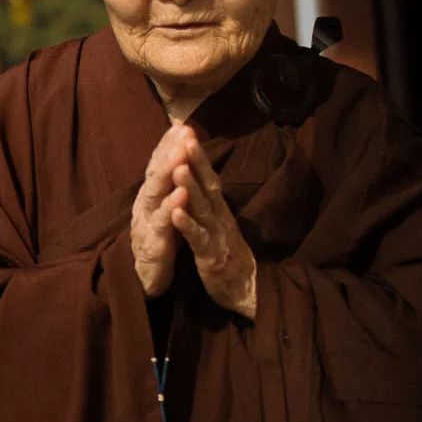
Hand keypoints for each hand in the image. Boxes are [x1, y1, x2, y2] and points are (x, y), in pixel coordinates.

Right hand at [131, 124, 191, 297]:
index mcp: (150, 195)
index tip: (183, 124)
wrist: (144, 279)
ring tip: (181, 155)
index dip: (168, 144)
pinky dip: (171, 208)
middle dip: (170, 151)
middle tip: (184, 131)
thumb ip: (166, 185)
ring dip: (168, 173)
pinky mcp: (153, 243)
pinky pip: (163, 223)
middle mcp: (145, 203)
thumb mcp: (161, 209)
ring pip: (156, 193)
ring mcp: (146, 222)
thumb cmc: (157, 241)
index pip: (158, 164)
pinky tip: (182, 194)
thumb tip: (176, 158)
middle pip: (156, 173)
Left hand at [168, 134, 256, 318]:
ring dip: (190, 188)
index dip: (198, 155)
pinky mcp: (211, 256)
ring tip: (178, 168)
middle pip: (208, 184)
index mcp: (219, 209)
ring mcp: (216, 235)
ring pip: (202, 208)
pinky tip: (174, 212)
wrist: (247, 290)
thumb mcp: (219, 223)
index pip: (208, 176)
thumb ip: (209, 202)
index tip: (186, 132)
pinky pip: (197, 239)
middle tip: (186, 137)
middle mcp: (220, 216)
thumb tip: (202, 177)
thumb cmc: (228, 254)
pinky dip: (186, 225)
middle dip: (196, 161)